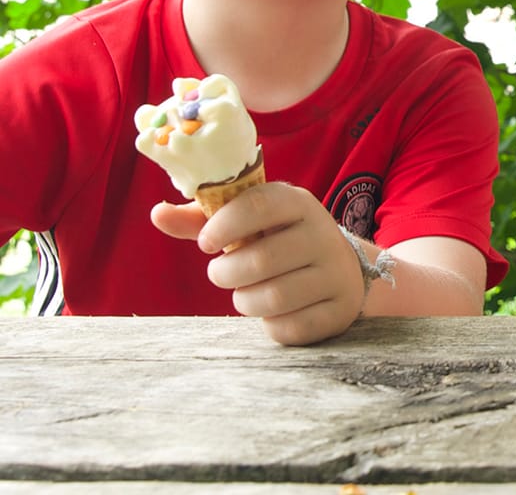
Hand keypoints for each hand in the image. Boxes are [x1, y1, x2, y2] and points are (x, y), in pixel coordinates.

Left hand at [151, 182, 364, 345]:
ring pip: (274, 298)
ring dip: (245, 301)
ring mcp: (336, 274)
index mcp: (298, 204)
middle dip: (226, 273)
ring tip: (245, 294)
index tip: (205, 243)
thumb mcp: (249, 223)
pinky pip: (290, 328)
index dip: (223, 225)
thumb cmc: (278, 241)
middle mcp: (323, 235)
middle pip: (261, 260)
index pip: (258, 204)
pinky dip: (271, 326)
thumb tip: (157, 214)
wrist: (341, 269)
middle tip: (221, 273)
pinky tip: (274, 313)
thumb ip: (203, 220)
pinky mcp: (339, 310)